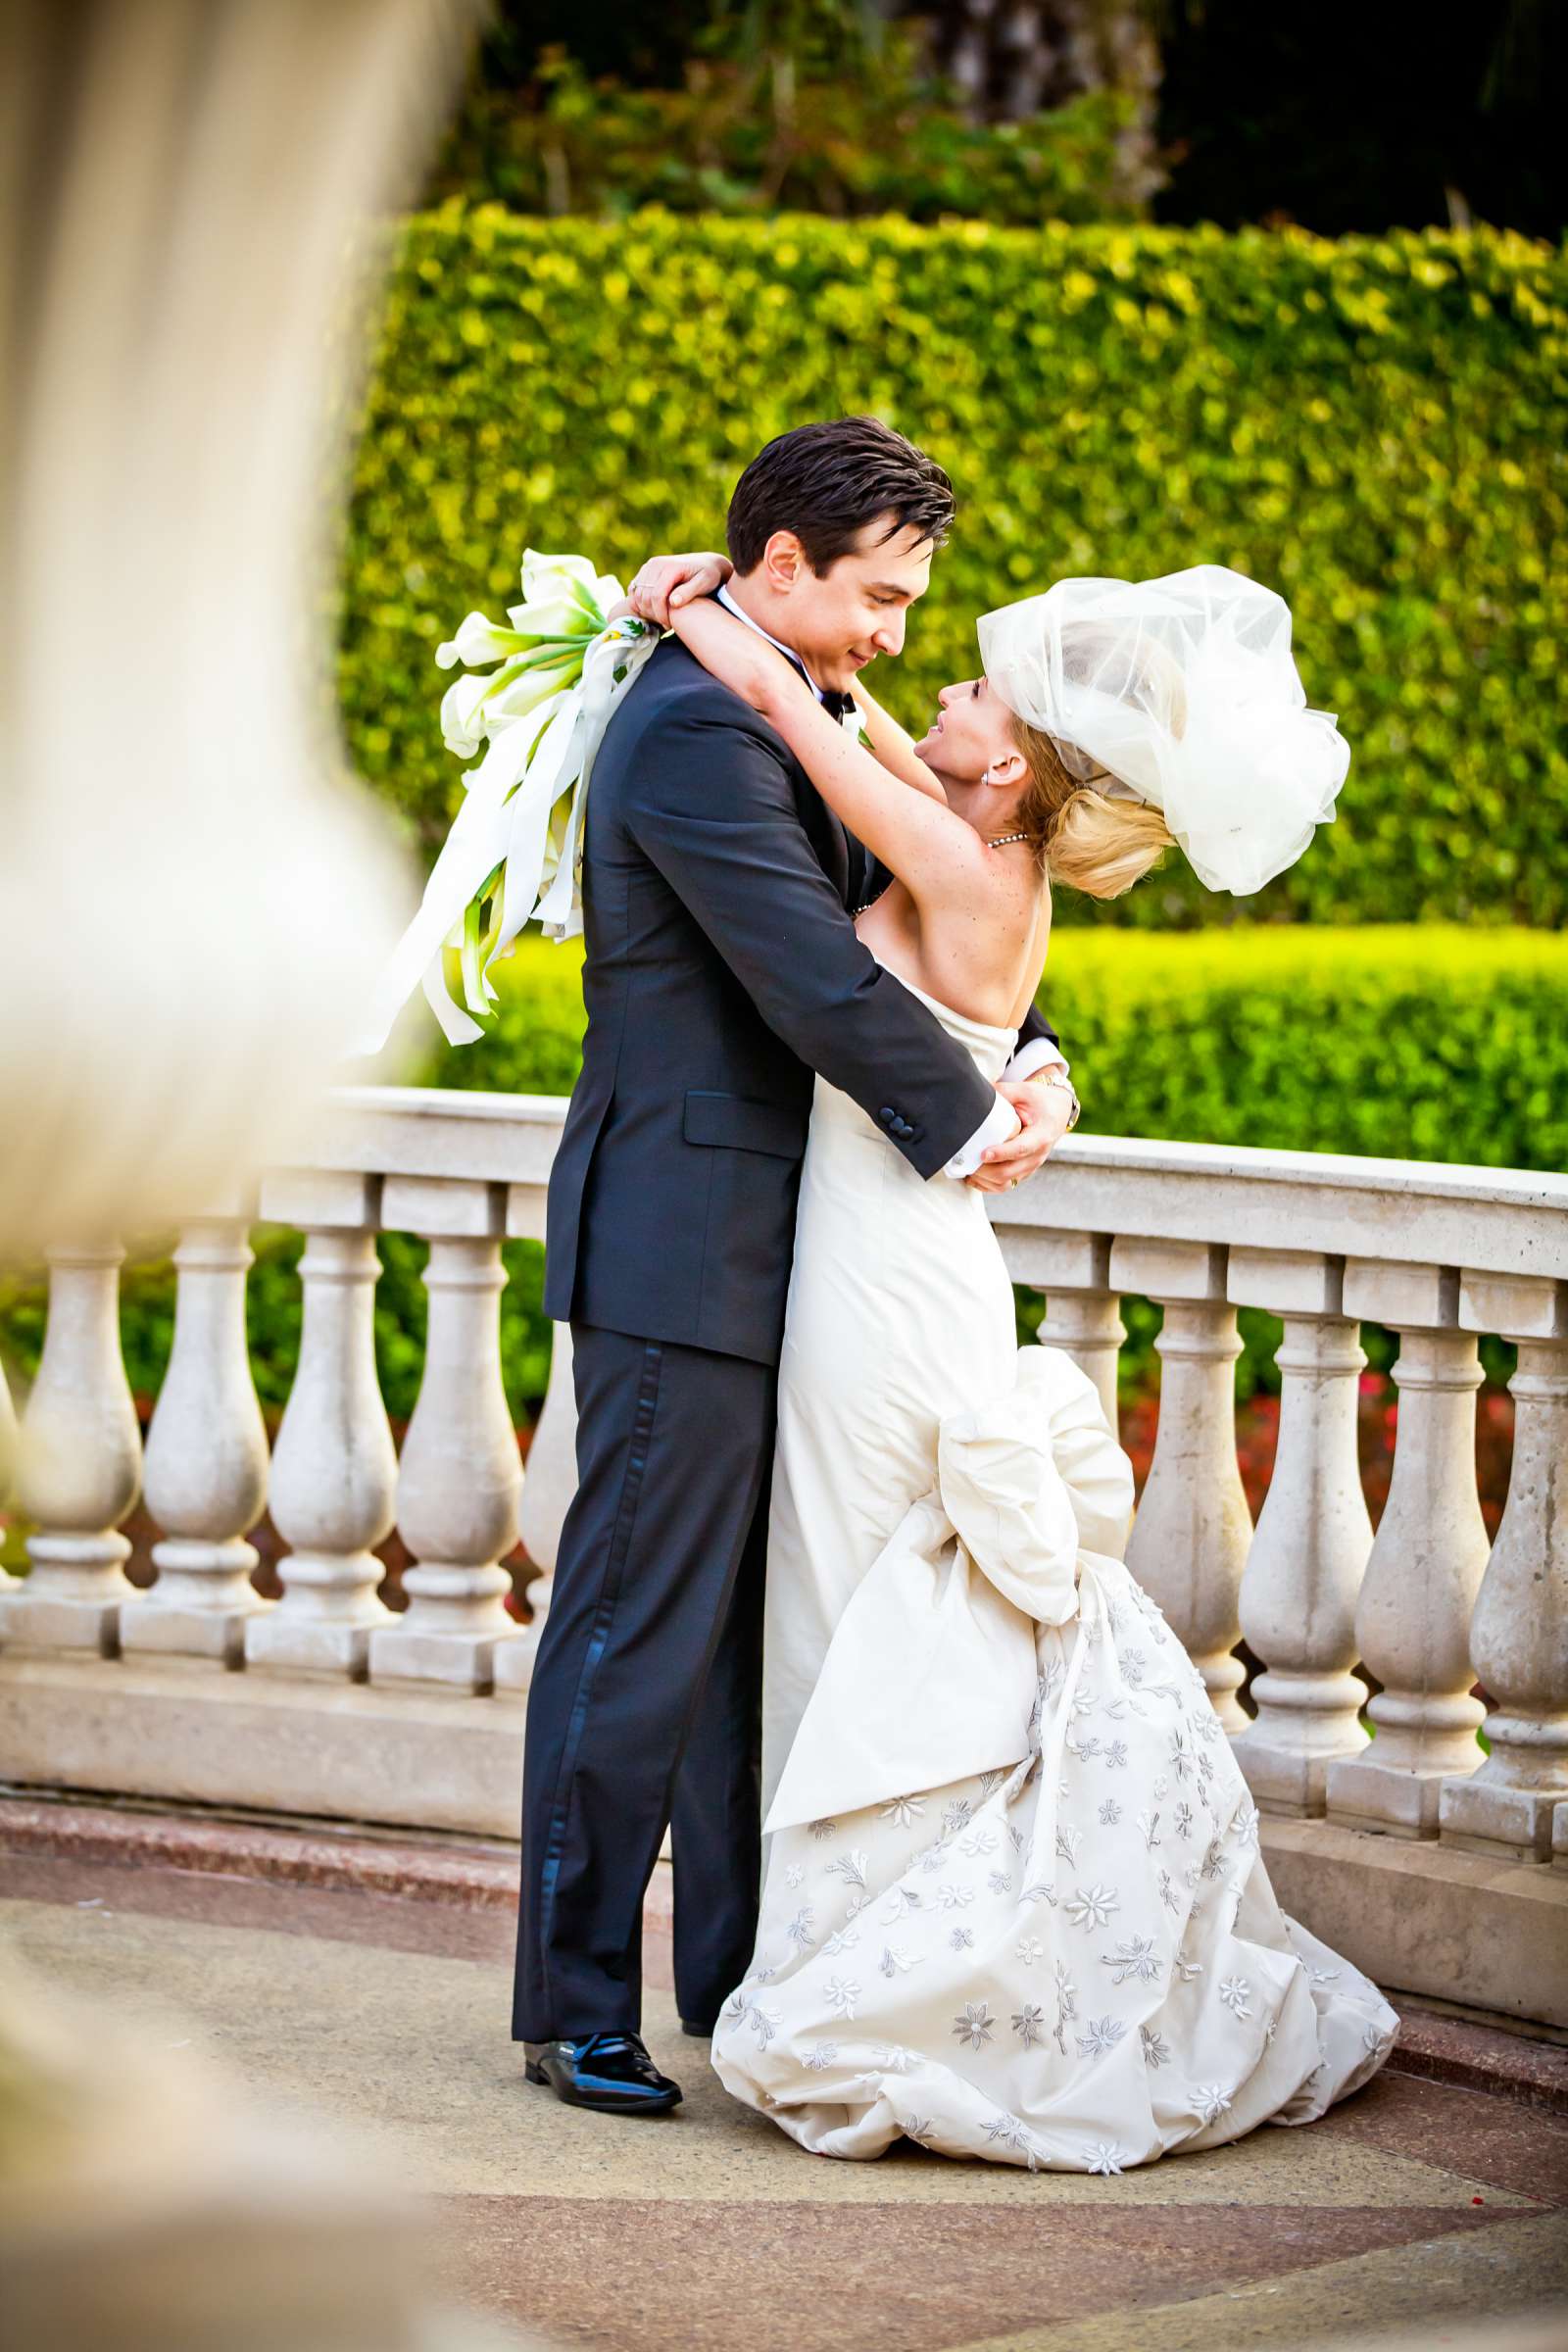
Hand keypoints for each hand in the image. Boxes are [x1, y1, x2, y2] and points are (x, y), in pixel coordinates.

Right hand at [628, 551, 732, 629]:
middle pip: (645, 596)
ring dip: (645, 610)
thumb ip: (689, 592)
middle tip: (666, 624)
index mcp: (670, 567)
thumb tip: (673, 602)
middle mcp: (656, 564)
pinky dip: (640, 602)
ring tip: (661, 618)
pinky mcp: (646, 570)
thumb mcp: (705, 583)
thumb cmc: (709, 575)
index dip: (660, 614)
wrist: (706, 563)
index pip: (656, 596)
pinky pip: (635, 590)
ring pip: (637, 594)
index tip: (669, 626)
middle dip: (653, 614)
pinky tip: (654, 611)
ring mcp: (649, 566)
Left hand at [964, 1076, 1073, 1193]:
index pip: (1020, 1149)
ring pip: (1004, 1183)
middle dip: (984, 1170)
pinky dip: (986, 1185)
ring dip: (983, 1179)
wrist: (1058, 1111)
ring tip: (965, 1168)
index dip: (1001, 1153)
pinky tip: (972, 1176)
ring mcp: (1030, 1167)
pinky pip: (1004, 1186)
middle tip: (964, 1160)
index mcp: (1040, 1136)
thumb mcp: (1024, 1091)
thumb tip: (976, 1093)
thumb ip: (1002, 1092)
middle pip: (1009, 1172)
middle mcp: (1037, 1156)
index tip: (983, 1154)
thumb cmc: (1040, 1100)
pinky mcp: (1023, 1172)